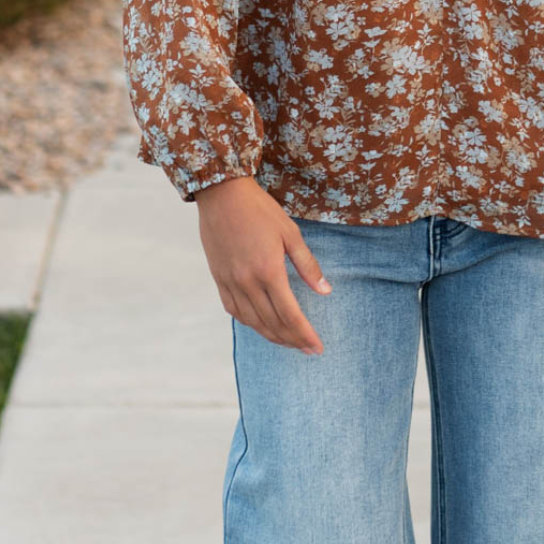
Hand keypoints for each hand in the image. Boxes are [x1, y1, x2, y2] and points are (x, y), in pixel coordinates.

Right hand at [194, 177, 331, 355]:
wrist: (221, 194)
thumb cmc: (260, 210)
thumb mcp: (290, 233)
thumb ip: (307, 265)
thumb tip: (325, 291)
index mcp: (268, 271)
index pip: (290, 315)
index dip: (305, 335)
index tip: (317, 347)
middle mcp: (247, 282)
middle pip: (272, 323)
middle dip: (293, 341)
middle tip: (308, 350)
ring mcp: (230, 282)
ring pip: (253, 322)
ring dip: (273, 336)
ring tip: (289, 342)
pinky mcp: (219, 278)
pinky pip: (234, 310)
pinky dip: (250, 323)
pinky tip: (262, 325)